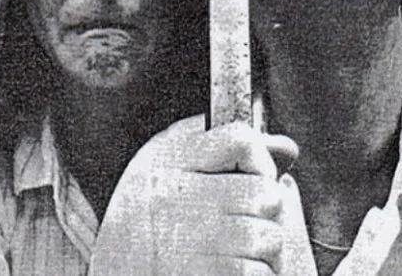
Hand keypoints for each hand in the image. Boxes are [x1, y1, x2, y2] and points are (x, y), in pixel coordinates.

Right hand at [95, 121, 297, 274]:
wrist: (115, 272)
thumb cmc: (147, 218)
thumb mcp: (169, 165)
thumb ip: (223, 147)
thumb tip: (287, 148)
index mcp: (168, 160)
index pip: (240, 140)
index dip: (259, 159)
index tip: (252, 176)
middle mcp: (174, 196)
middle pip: (265, 194)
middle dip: (265, 214)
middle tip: (244, 223)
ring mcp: (185, 241)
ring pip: (268, 239)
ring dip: (264, 251)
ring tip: (237, 251)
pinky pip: (257, 274)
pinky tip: (231, 272)